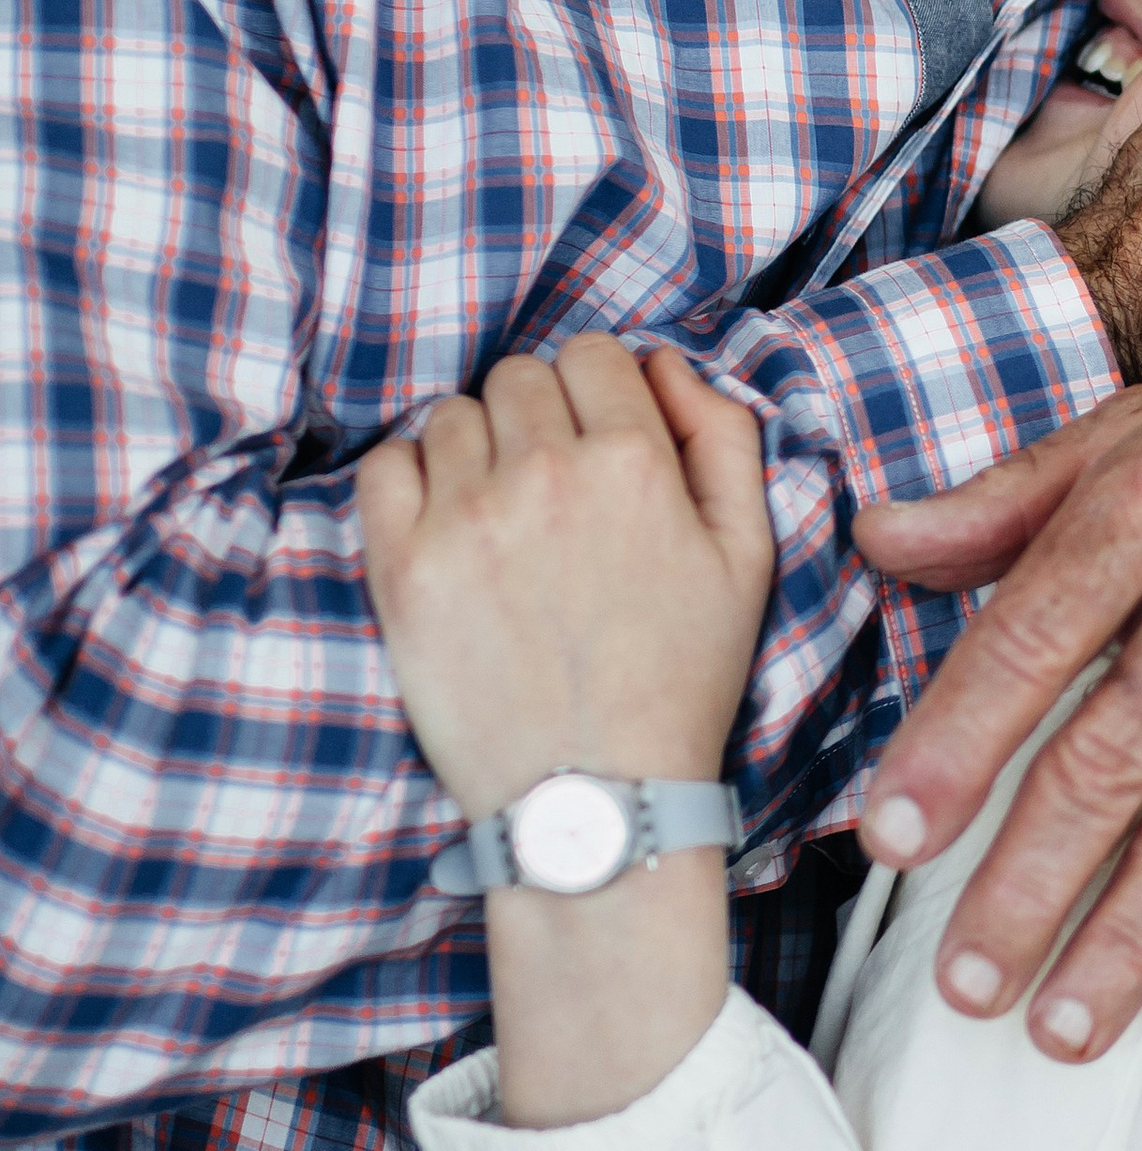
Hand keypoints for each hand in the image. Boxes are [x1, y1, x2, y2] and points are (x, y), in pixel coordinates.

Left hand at [356, 339, 775, 821]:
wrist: (596, 797)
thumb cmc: (680, 678)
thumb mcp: (748, 553)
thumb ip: (723, 437)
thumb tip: (662, 363)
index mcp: (634, 461)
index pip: (593, 353)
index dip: (599, 391)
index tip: (597, 440)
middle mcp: (544, 472)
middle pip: (518, 376)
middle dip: (537, 416)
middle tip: (551, 488)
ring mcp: (464, 517)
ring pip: (451, 415)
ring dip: (475, 449)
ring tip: (499, 518)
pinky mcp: (401, 567)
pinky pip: (385, 466)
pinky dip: (409, 480)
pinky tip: (445, 527)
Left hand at [853, 353, 1141, 1088]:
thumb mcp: (1134, 436)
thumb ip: (1002, 501)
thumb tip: (876, 543)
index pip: (1028, 640)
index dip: (955, 746)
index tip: (889, 839)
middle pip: (1109, 760)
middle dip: (1026, 884)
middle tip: (964, 980)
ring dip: (1129, 946)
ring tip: (1059, 1031)